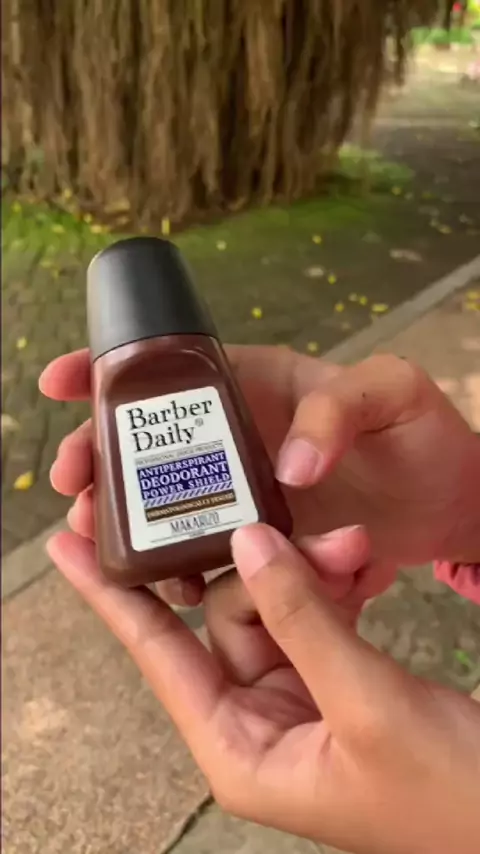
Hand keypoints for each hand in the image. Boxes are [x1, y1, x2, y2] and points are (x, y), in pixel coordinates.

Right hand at [40, 346, 479, 603]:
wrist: (450, 504)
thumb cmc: (425, 434)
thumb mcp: (393, 393)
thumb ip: (341, 408)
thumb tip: (289, 465)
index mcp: (260, 384)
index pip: (175, 367)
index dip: (112, 368)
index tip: (60, 380)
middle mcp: (240, 437)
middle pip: (151, 440)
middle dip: (98, 456)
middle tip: (73, 484)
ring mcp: (245, 491)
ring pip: (165, 500)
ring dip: (125, 517)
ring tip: (104, 536)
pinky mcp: (260, 540)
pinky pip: (207, 551)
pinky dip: (180, 565)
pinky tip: (170, 583)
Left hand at [47, 524, 479, 853]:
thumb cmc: (446, 791)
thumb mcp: (364, 704)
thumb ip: (301, 619)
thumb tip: (247, 543)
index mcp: (240, 750)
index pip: (158, 656)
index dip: (111, 596)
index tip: (66, 545)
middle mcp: (256, 722)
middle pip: (226, 615)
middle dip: (265, 568)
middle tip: (313, 532)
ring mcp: (295, 697)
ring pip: (274, 605)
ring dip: (309, 571)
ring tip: (355, 546)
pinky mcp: (334, 677)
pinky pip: (312, 612)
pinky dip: (332, 584)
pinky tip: (357, 561)